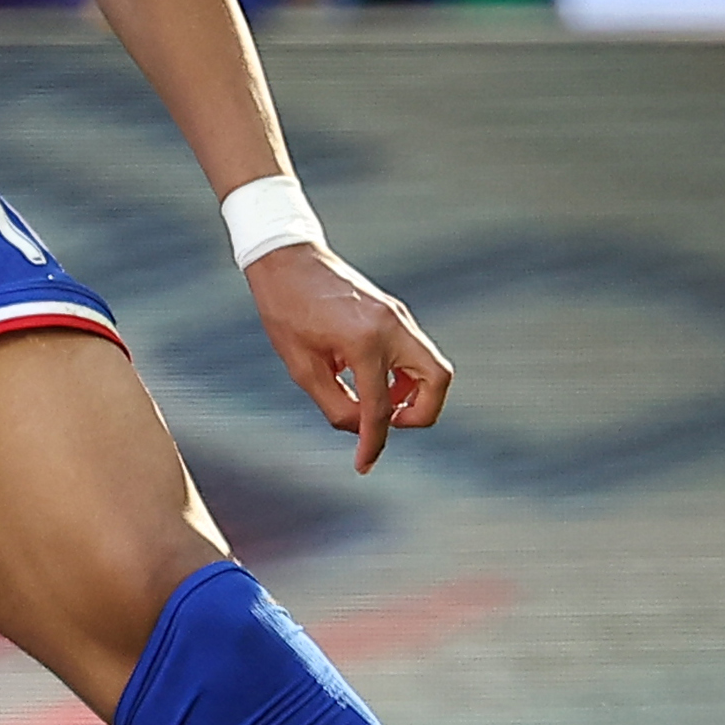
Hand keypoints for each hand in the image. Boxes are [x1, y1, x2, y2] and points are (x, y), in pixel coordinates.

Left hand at [246, 241, 448, 474]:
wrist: (287, 259)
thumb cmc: (286, 310)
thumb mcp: (302, 367)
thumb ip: (335, 405)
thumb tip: (361, 428)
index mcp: (366, 341)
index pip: (381, 408)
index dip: (374, 444)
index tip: (363, 465)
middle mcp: (392, 326)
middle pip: (437, 382)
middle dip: (421, 414)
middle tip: (388, 423)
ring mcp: (399, 316)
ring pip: (432, 367)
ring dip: (414, 394)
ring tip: (376, 402)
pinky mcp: (395, 313)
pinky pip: (415, 352)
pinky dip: (403, 375)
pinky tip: (372, 379)